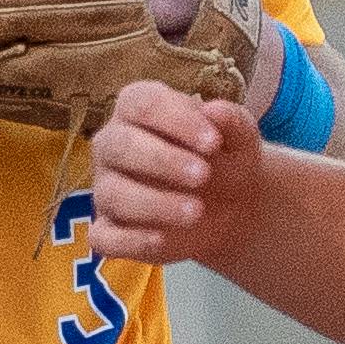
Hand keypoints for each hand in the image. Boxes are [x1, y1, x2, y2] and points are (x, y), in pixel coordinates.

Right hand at [90, 83, 263, 268]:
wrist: (232, 204)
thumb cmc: (226, 158)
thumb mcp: (240, 138)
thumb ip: (231, 121)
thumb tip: (214, 110)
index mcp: (137, 110)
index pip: (141, 103)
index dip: (175, 120)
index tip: (213, 142)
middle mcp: (113, 145)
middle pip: (119, 145)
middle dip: (161, 160)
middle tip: (203, 175)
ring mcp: (107, 188)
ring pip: (112, 193)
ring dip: (154, 203)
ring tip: (197, 211)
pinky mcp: (110, 229)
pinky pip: (104, 237)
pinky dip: (130, 240)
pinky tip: (162, 240)